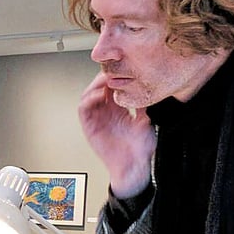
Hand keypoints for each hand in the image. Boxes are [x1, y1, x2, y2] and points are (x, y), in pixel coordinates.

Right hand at [78, 72, 155, 197]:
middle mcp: (106, 113)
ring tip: (103, 80)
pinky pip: (83, 109)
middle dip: (103, 77)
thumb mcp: (147, 121)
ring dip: (94, 85)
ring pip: (89, 95)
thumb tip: (150, 88)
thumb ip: (144, 106)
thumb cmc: (141, 149)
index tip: (122, 68)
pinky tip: (98, 94)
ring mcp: (97, 119)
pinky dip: (88, 99)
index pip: (113, 88)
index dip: (115, 76)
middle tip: (111, 70)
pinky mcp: (89, 127)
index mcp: (119, 110)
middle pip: (98, 88)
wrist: (134, 166)